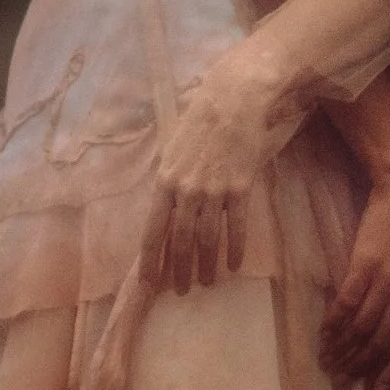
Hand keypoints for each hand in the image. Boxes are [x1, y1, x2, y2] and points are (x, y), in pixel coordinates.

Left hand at [141, 41, 293, 297]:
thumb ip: (169, 181)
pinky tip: (233, 264)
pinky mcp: (240, 186)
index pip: (153, 230)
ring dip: (205, 265)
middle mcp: (186, 190)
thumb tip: (164, 211)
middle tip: (180, 291)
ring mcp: (214, 190)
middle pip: (179, 241)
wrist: (234, 98)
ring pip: (207, 239)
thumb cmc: (200, 120)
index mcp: (165, 181)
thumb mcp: (173, 149)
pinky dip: (235, 249)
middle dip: (178, 270)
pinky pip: (236, 226)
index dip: (150, 260)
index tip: (149, 284)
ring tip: (205, 283)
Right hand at [320, 142, 389, 389]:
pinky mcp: (366, 263)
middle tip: (340, 379)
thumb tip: (386, 322)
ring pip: (362, 326)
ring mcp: (387, 278)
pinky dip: (333, 322)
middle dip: (359, 363)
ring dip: (342, 348)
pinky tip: (323, 334)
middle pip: (380, 340)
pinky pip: (347, 302)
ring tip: (327, 361)